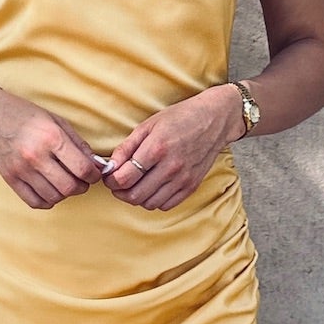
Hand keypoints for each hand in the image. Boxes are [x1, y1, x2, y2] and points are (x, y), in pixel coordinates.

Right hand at [0, 82, 104, 209]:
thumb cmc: (24, 114)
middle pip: (70, 187)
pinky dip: (48, 200)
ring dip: (65, 193)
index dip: (94, 175)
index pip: (82, 168)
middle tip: (82, 180)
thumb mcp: (56, 121)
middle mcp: (36, 156)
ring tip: (65, 182)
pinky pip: (35, 202)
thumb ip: (78, 144)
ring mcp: (21, 169)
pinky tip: (50, 189)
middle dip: (82, 186)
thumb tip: (97, 165)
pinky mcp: (10, 179)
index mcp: (51, 137)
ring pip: (54, 197)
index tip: (94, 173)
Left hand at [104, 86, 241, 209]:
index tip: (109, 176)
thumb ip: (127, 147)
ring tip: (134, 185)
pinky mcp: (191, 186)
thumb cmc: (180, 118)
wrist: (214, 120)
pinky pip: (166, 205)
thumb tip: (110, 166)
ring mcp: (182, 179)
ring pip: (149, 203)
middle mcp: (170, 167)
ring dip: (136, 198)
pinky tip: (152, 188)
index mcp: (156, 148)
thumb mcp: (148, 125)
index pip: (124, 178)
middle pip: (135, 195)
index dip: (111, 180)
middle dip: (120, 192)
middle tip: (118, 183)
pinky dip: (154, 200)